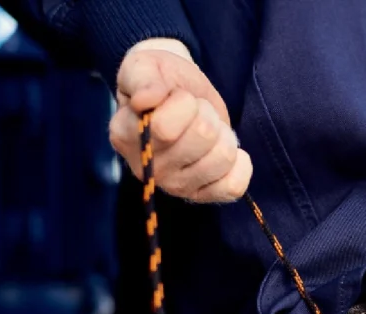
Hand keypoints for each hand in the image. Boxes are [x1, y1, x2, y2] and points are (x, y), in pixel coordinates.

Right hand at [108, 38, 252, 202]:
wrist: (180, 94)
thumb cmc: (161, 80)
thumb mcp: (145, 66)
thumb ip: (141, 78)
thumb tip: (145, 100)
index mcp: (125, 136)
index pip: (165, 127)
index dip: (183, 102)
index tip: (177, 96)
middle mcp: (148, 169)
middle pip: (203, 136)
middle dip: (206, 113)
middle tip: (196, 110)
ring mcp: (175, 186)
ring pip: (224, 157)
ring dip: (224, 134)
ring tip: (208, 128)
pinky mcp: (203, 195)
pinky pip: (234, 186)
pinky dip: (240, 164)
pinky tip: (224, 149)